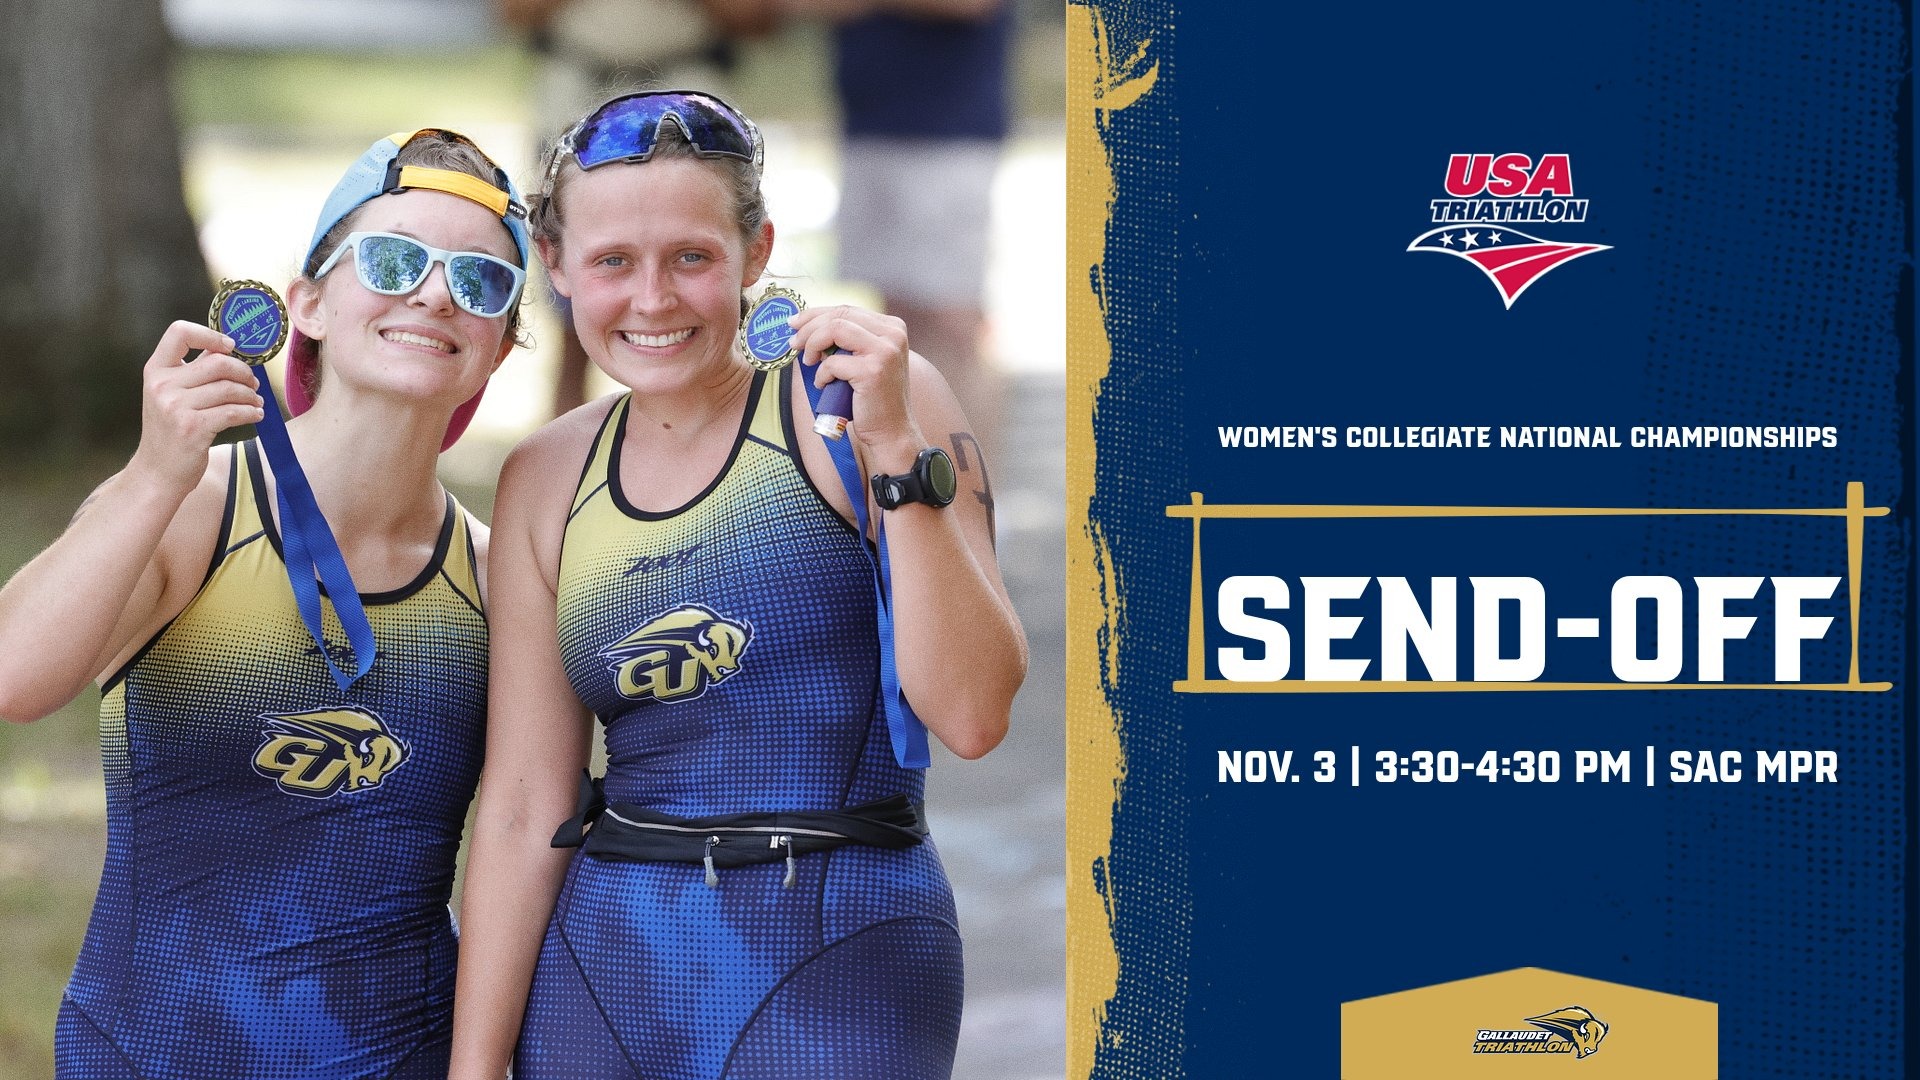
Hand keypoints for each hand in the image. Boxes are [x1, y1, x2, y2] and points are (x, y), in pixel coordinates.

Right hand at [129, 320, 264, 495]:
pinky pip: (233, 412)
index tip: (231, 346)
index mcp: (156, 370)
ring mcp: (175, 407)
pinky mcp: (193, 428)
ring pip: (229, 388)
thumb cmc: (170, 432)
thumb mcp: (170, 395)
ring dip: (251, 395)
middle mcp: (162, 385)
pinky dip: (251, 412)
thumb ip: (193, 372)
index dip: (210, 334)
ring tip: (256, 402)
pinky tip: (256, 414)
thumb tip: (227, 350)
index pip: (179, 332)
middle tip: (253, 384)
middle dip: (244, 371)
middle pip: (217, 362)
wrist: (157, 472)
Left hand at [787, 305, 922, 458]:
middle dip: (809, 327)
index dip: (816, 314)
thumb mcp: (865, 359)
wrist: (891, 431)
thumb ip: (848, 340)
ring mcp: (885, 351)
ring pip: (835, 329)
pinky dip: (821, 374)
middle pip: (839, 314)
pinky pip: (833, 362)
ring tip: (808, 361)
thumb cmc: (872, 398)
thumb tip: (808, 326)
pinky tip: (824, 385)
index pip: (847, 309)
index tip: (795, 324)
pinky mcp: (873, 370)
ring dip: (813, 344)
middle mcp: (893, 334)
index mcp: (892, 327)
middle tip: (793, 343)